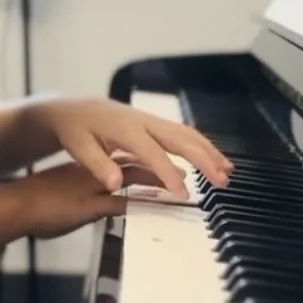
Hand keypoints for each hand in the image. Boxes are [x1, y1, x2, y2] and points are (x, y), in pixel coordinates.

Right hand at [18, 157, 172, 238]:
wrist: (16, 204)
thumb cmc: (37, 200)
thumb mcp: (67, 190)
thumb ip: (86, 190)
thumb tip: (103, 195)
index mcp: (91, 166)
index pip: (126, 158)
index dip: (148, 161)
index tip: (167, 164)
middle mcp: (96, 172)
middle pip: (136, 164)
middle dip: (161, 168)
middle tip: (185, 174)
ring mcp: (93, 187)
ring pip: (133, 180)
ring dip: (158, 184)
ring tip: (180, 189)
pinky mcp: (88, 205)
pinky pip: (121, 204)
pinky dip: (141, 205)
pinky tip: (158, 207)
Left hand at [34, 97, 231, 199]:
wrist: (75, 108)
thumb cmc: (75, 129)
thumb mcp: (77, 147)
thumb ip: (97, 165)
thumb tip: (115, 184)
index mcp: (124, 129)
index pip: (152, 153)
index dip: (169, 173)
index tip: (184, 194)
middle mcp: (142, 122)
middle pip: (179, 139)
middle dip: (203, 160)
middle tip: (222, 182)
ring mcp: (151, 121)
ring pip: (186, 134)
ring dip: (208, 151)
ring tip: (227, 172)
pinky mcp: (154, 124)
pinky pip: (183, 133)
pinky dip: (201, 146)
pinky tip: (213, 159)